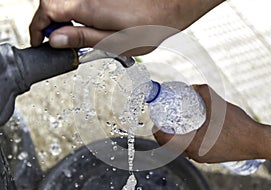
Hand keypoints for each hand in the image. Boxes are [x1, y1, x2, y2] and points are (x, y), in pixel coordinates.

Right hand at [29, 0, 223, 54]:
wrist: (171, 6)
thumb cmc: (150, 26)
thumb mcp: (115, 42)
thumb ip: (83, 39)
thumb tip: (57, 39)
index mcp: (89, 8)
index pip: (46, 10)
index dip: (37, 27)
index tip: (41, 41)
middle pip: (53, 5)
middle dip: (50, 25)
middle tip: (62, 43)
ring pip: (68, 5)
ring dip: (67, 22)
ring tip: (81, 38)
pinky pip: (82, 5)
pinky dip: (80, 17)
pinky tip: (93, 28)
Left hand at [153, 84, 261, 162]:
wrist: (257, 142)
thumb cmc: (238, 126)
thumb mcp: (218, 104)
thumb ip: (203, 91)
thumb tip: (193, 87)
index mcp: (192, 145)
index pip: (165, 140)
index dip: (157, 130)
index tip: (156, 121)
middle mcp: (195, 155)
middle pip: (171, 146)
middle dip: (165, 133)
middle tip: (165, 121)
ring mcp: (203, 159)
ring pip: (181, 149)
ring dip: (176, 138)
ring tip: (177, 124)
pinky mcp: (210, 158)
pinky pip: (192, 151)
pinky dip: (187, 141)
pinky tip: (193, 131)